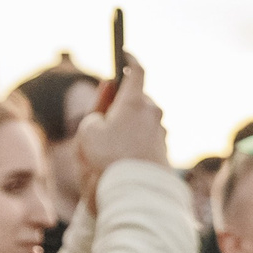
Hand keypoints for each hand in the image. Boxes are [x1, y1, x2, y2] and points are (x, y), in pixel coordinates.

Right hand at [74, 62, 170, 205]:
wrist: (132, 198)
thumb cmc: (105, 161)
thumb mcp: (88, 129)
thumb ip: (98, 105)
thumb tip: (110, 90)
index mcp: (136, 102)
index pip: (136, 70)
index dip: (128, 59)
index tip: (123, 54)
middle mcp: (154, 115)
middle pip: (138, 99)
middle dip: (123, 102)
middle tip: (104, 114)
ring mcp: (162, 135)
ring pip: (143, 121)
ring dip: (128, 126)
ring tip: (109, 146)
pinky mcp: (165, 153)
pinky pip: (147, 139)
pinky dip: (135, 143)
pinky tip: (121, 159)